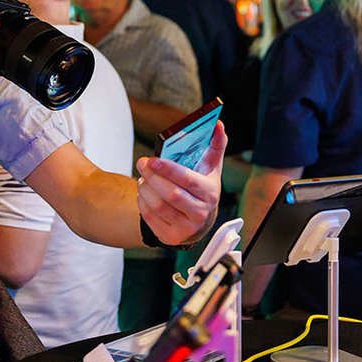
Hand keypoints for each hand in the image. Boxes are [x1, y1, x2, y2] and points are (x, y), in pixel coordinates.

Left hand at [136, 121, 226, 245]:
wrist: (198, 221)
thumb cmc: (202, 189)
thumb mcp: (211, 169)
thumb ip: (215, 146)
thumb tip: (218, 124)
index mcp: (210, 193)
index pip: (189, 181)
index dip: (169, 170)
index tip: (153, 159)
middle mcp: (200, 213)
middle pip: (171, 194)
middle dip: (153, 177)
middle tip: (142, 163)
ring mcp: (186, 228)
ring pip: (158, 206)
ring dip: (146, 189)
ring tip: (143, 178)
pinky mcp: (171, 237)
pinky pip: (150, 217)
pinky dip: (143, 202)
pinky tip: (144, 193)